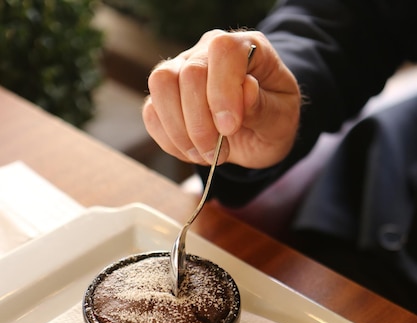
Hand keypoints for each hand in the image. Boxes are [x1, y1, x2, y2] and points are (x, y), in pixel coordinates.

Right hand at [142, 29, 300, 168]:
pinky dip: (169, 140)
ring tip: (204, 155)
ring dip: (180, 132)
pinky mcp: (165, 96)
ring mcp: (182, 70)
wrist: (256, 133)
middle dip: (201, 124)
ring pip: (161, 86)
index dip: (222, 91)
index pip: (223, 51)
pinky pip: (152, 113)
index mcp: (246, 48)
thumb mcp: (282, 120)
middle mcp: (208, 51)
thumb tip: (246, 91)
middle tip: (219, 154)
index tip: (230, 128)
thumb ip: (265, 107)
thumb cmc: (272, 121)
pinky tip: (192, 152)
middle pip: (188, 74)